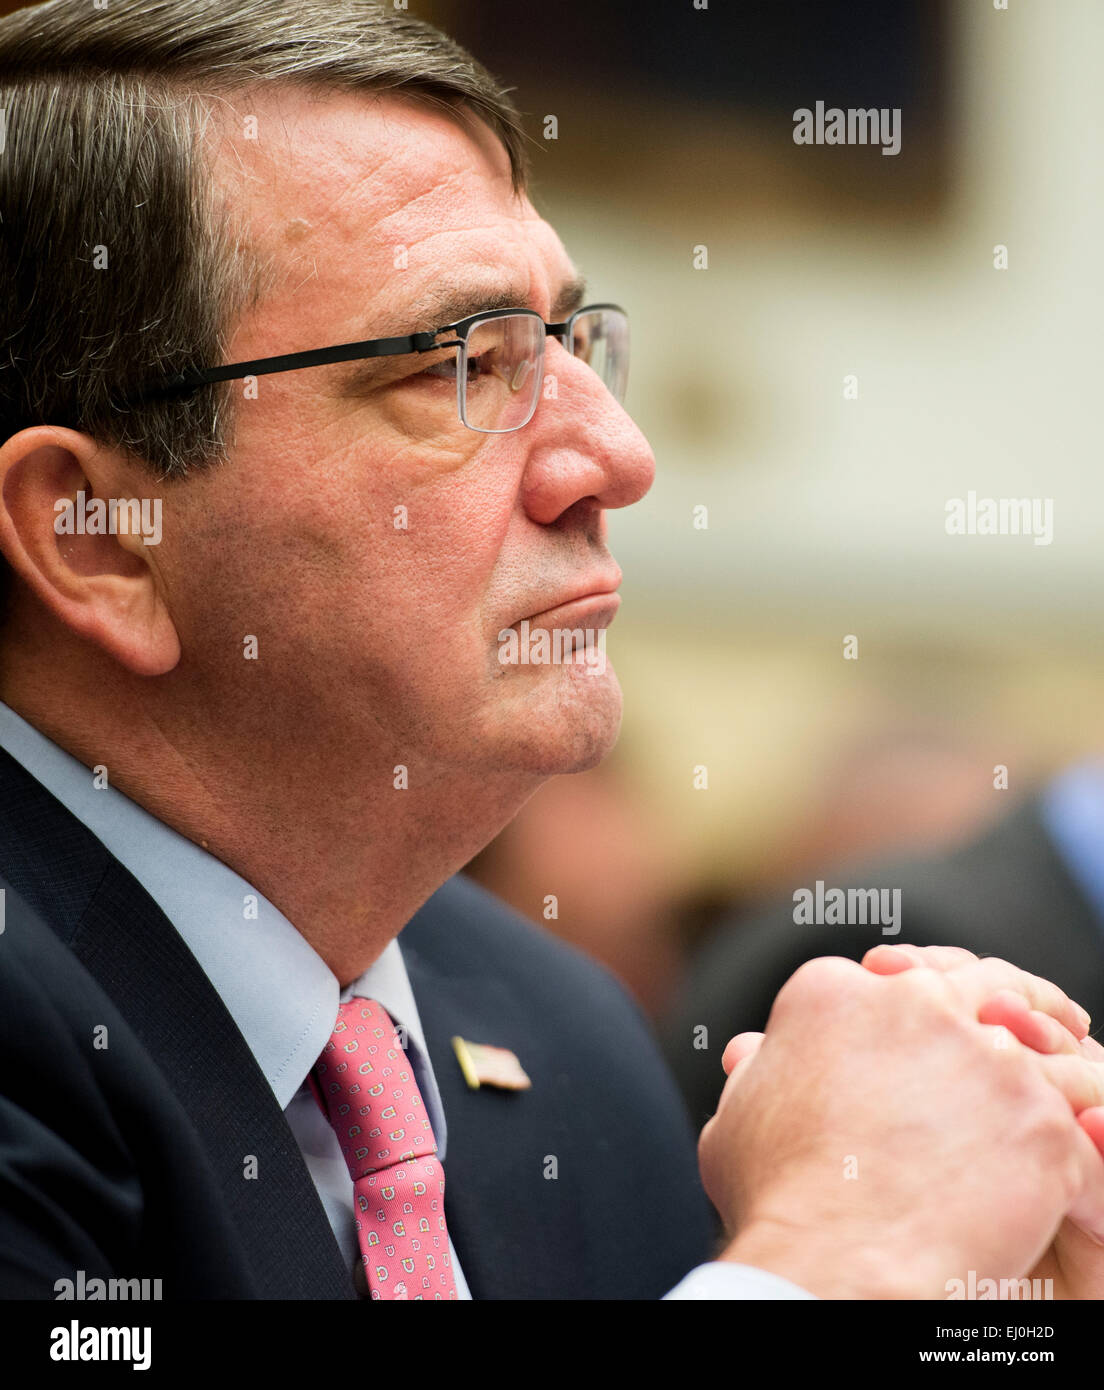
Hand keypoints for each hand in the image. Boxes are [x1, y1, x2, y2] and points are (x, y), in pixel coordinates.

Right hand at [698, 954, 1103, 1297]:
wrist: (830, 1265)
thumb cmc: (773, 1201)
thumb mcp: (739, 1118)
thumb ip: (759, 1073)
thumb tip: (750, 1053)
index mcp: (831, 993)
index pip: (892, 981)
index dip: (916, 1013)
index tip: (930, 1040)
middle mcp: (910, 1002)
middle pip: (975, 985)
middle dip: (1005, 1005)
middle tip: (1034, 1034)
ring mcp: (983, 1055)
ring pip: (1041, 1049)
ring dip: (1055, 1076)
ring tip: (1071, 1112)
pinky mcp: (1038, 1117)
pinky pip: (1081, 1131)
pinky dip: (1083, 1162)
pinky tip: (1075, 1193)